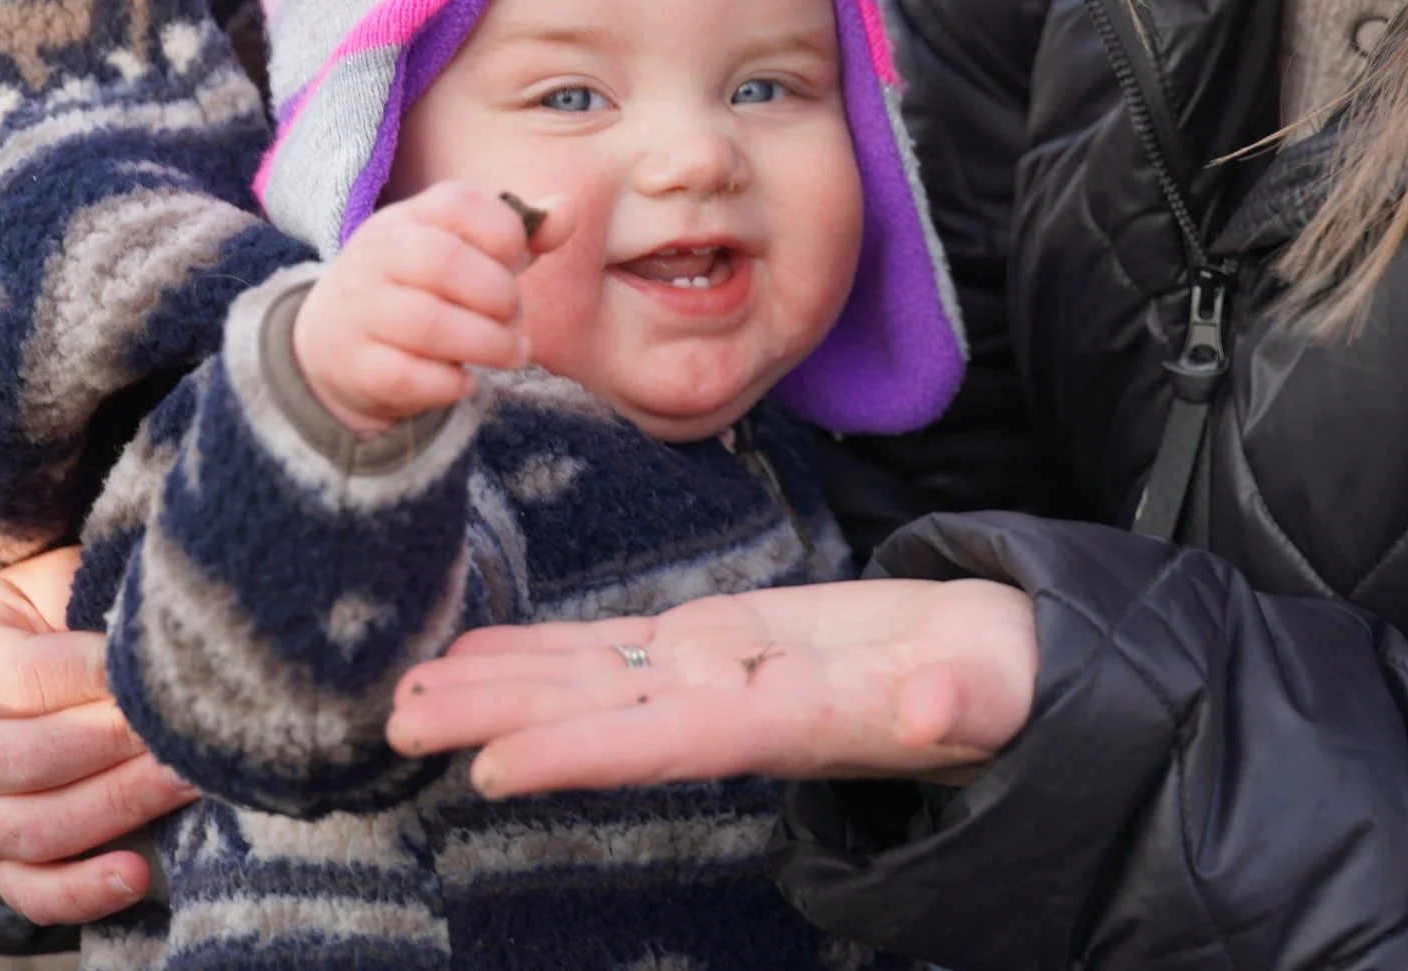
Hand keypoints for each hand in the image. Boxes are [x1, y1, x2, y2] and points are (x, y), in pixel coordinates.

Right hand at [0, 546, 199, 923]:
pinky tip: (137, 875)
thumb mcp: (62, 585)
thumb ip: (94, 598)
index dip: (107, 672)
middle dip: (127, 742)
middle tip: (200, 726)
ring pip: (42, 825)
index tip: (176, 665)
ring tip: (196, 779)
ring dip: (125, 805)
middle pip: (39, 757)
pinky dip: (82, 893)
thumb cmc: (60, 615)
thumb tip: (160, 622)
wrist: (17, 666)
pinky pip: (33, 891)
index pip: (33, 679)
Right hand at [292, 182, 573, 433]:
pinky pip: (408, 376)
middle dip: (500, 295)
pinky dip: (452, 384)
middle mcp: (376, 256)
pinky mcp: (358, 366)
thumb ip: (521, 234)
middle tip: (516, 316)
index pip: (458, 203)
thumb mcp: (466, 251)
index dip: (504, 232)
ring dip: (489, 343)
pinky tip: (466, 380)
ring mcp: (360, 311)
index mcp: (409, 218)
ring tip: (512, 352)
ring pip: (429, 324)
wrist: (334, 342)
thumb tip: (567, 211)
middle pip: (444, 262)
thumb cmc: (423, 289)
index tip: (517, 259)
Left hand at [386, 578, 1037, 796]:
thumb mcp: (1005, 685)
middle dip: (502, 716)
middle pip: (607, 713)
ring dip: (503, 682)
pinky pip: (623, 647)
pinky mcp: (725, 640)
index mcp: (798, 723)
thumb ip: (967, 701)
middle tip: (396, 720)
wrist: (1008, 661)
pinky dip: (550, 649)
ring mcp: (724, 675)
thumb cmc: (1011, 677)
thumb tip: (934, 712)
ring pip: (598, 678)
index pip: (676, 743)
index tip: (492, 767)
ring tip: (410, 687)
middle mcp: (740, 708)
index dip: (587, 752)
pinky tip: (481, 650)